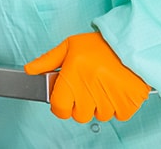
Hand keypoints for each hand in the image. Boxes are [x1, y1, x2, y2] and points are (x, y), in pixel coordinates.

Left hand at [24, 32, 150, 122]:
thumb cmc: (99, 45)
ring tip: (103, 83)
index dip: (60, 105)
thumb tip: (29, 70)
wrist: (130, 43)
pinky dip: (117, 106)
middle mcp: (90, 89)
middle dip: (81, 105)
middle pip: (79, 115)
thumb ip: (47, 60)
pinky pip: (118, 115)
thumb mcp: (69, 46)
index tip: (65, 97)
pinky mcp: (127, 104)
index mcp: (73, 75)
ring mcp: (109, 98)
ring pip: (99, 116)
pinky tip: (116, 88)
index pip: (59, 108)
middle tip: (87, 86)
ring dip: (100, 105)